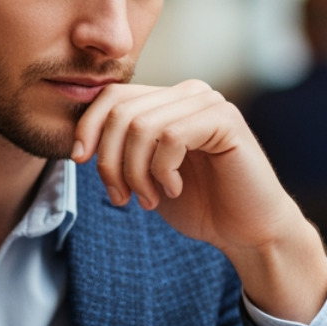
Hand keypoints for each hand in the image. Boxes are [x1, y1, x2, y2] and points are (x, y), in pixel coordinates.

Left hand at [73, 81, 326, 319]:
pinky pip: (171, 136)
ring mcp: (210, 103)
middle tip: (121, 197)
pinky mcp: (226, 120)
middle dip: (110, 160)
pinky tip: (174, 188)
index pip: (112, 95)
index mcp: (169, 100)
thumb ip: (122, 149)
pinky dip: (163, 170)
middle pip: (122, 111)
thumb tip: (79, 138)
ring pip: (142, 126)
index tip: (80, 162)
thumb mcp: (146, 174)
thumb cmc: (200, 204)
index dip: (88, 127)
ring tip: (149, 199)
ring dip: (136, 172)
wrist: (247, 232)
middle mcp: (189, 93)